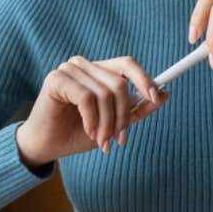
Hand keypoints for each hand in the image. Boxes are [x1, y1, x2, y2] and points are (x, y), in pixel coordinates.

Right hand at [16, 56, 168, 167]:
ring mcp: (69, 69)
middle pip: (119, 83)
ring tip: (103, 141)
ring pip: (105, 92)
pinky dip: (92, 119)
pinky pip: (87, 97)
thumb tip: (166, 94)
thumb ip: (137, 108)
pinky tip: (88, 131)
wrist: (47, 146)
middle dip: (124, 115)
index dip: (144, 79)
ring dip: (108, 123)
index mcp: (99, 70)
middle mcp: (85, 65)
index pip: (128, 64)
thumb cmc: (78, 133)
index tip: (157, 98)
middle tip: (120, 139)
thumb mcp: (114, 123)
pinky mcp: (57, 79)